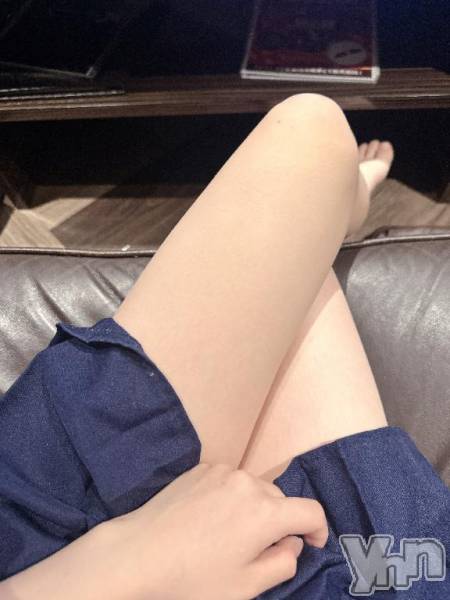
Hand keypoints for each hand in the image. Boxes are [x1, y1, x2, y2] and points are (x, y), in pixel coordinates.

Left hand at [106, 462, 327, 599]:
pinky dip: (230, 497)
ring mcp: (222, 471)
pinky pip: (229, 481)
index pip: (311, 511)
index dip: (318, 529)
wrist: (139, 554)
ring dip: (254, 508)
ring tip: (229, 535)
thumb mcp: (247, 585)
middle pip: (280, 500)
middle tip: (259, 550)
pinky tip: (208, 519)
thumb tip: (292, 542)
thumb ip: (283, 562)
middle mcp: (248, 482)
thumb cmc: (194, 577)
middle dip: (280, 523)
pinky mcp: (201, 468)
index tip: (311, 544)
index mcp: (266, 512)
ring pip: (254, 488)